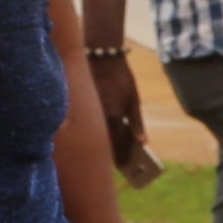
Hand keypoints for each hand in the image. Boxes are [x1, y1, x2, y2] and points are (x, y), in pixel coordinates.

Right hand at [88, 53, 157, 192]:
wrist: (101, 56)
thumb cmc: (121, 77)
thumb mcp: (134, 99)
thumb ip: (137, 122)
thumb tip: (143, 142)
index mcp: (115, 114)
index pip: (118, 142)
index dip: (122, 156)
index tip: (125, 167)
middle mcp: (99, 115)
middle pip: (104, 142)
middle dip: (111, 153)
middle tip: (117, 165)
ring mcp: (87, 110)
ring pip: (94, 134)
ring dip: (101, 144)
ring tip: (109, 153)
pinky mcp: (79, 105)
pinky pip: (86, 123)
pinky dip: (92, 132)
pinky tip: (97, 136)